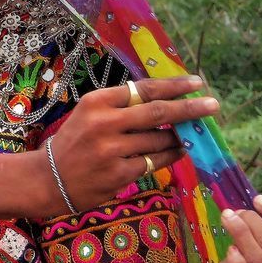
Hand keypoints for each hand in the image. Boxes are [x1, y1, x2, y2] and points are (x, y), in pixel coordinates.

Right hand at [48, 75, 218, 210]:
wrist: (47, 179)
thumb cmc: (73, 142)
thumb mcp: (89, 114)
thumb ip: (121, 106)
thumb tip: (165, 99)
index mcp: (96, 101)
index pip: (144, 89)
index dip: (173, 85)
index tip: (197, 83)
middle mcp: (104, 123)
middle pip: (158, 111)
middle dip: (190, 108)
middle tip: (213, 105)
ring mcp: (112, 150)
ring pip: (160, 139)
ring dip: (179, 136)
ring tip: (189, 134)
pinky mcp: (119, 174)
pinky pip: (155, 162)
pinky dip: (169, 155)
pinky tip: (177, 151)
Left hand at [180, 195, 261, 262]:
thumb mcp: (252, 257)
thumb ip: (260, 239)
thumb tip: (256, 207)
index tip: (259, 199)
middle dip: (254, 222)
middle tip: (235, 213)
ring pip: (260, 259)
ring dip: (241, 232)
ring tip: (228, 218)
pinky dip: (237, 261)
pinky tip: (229, 250)